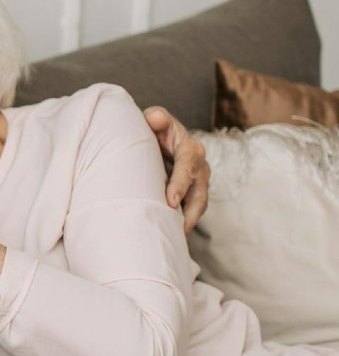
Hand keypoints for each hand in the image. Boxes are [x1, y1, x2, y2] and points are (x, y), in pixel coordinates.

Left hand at [143, 106, 210, 232]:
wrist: (160, 138)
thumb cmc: (155, 128)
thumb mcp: (154, 118)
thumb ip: (156, 117)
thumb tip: (156, 118)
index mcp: (190, 148)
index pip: (187, 166)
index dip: (180, 184)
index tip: (170, 200)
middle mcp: (199, 166)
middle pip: (199, 192)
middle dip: (189, 210)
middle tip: (177, 227)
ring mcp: (198, 182)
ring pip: (198, 205)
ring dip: (189, 221)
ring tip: (176, 237)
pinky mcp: (193, 193)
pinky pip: (191, 211)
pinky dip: (184, 223)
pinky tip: (172, 236)